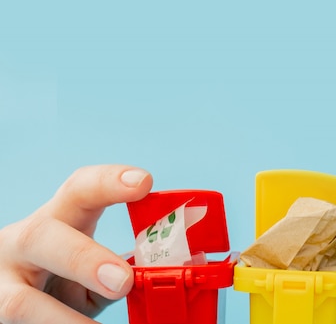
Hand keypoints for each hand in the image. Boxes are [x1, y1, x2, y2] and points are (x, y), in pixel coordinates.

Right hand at [0, 165, 152, 323]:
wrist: (17, 311)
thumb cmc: (61, 283)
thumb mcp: (89, 269)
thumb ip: (120, 267)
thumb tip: (164, 273)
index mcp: (55, 220)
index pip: (79, 190)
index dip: (109, 182)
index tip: (144, 182)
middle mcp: (20, 245)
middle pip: (40, 236)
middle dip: (83, 259)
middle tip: (123, 281)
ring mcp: (1, 285)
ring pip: (21, 300)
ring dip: (62, 318)